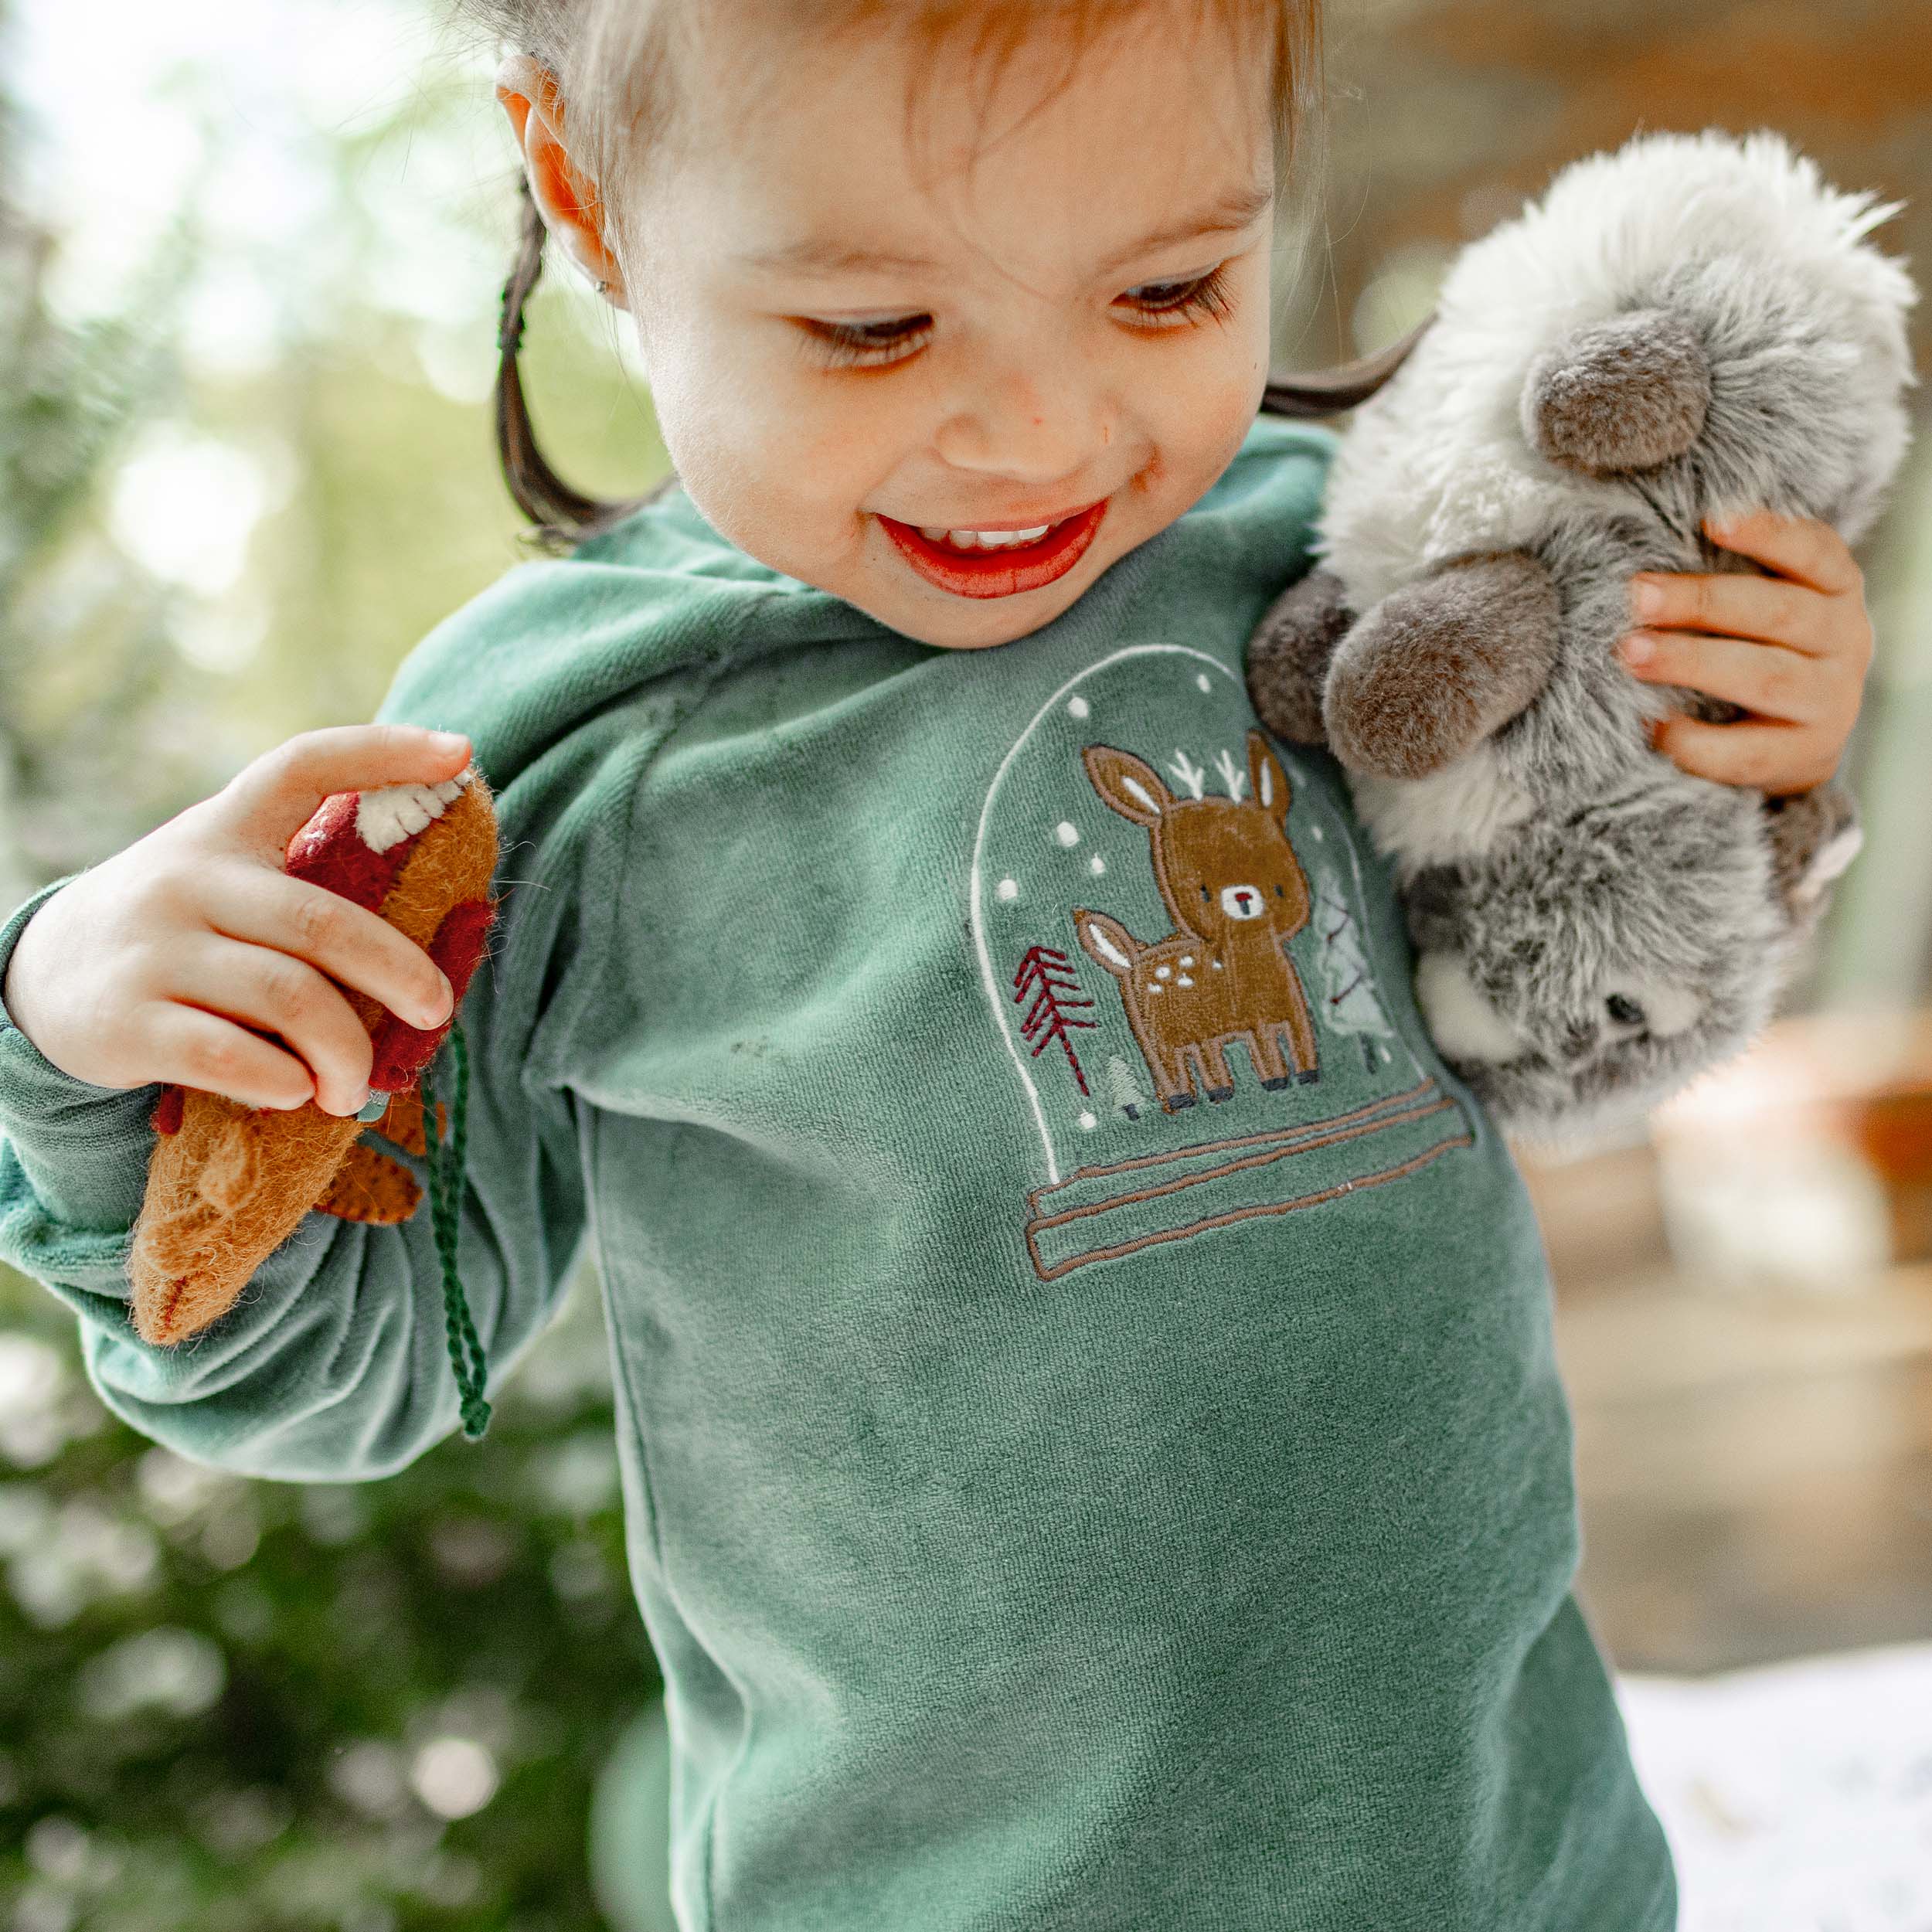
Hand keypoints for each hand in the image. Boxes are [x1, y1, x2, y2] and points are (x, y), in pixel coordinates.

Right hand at [1, 725, 470, 1116]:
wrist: (41, 977)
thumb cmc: (178, 932)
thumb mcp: (224, 878)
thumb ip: (302, 885)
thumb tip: (434, 938)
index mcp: (226, 830)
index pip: (304, 766)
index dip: (384, 752)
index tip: (461, 753)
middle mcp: (188, 878)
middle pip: (326, 925)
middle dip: (400, 975)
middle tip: (436, 1012)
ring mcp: (154, 949)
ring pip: (292, 1000)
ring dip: (346, 1054)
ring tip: (354, 1086)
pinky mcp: (127, 1021)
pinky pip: (231, 1055)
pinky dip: (283, 1081)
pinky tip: (296, 1092)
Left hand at [1615, 509, 1872, 794]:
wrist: (1795, 744)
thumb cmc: (1759, 654)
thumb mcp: (1759, 610)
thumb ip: (1723, 584)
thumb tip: (1641, 572)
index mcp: (1835, 590)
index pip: (1813, 551)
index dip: (1768, 534)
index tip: (1711, 521)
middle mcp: (1845, 640)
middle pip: (1778, 614)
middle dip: (1702, 603)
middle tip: (1636, 597)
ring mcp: (1832, 701)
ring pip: (1765, 678)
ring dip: (1692, 662)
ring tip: (1632, 654)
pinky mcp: (1808, 755)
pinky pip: (1748, 751)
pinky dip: (1695, 740)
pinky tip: (1652, 724)